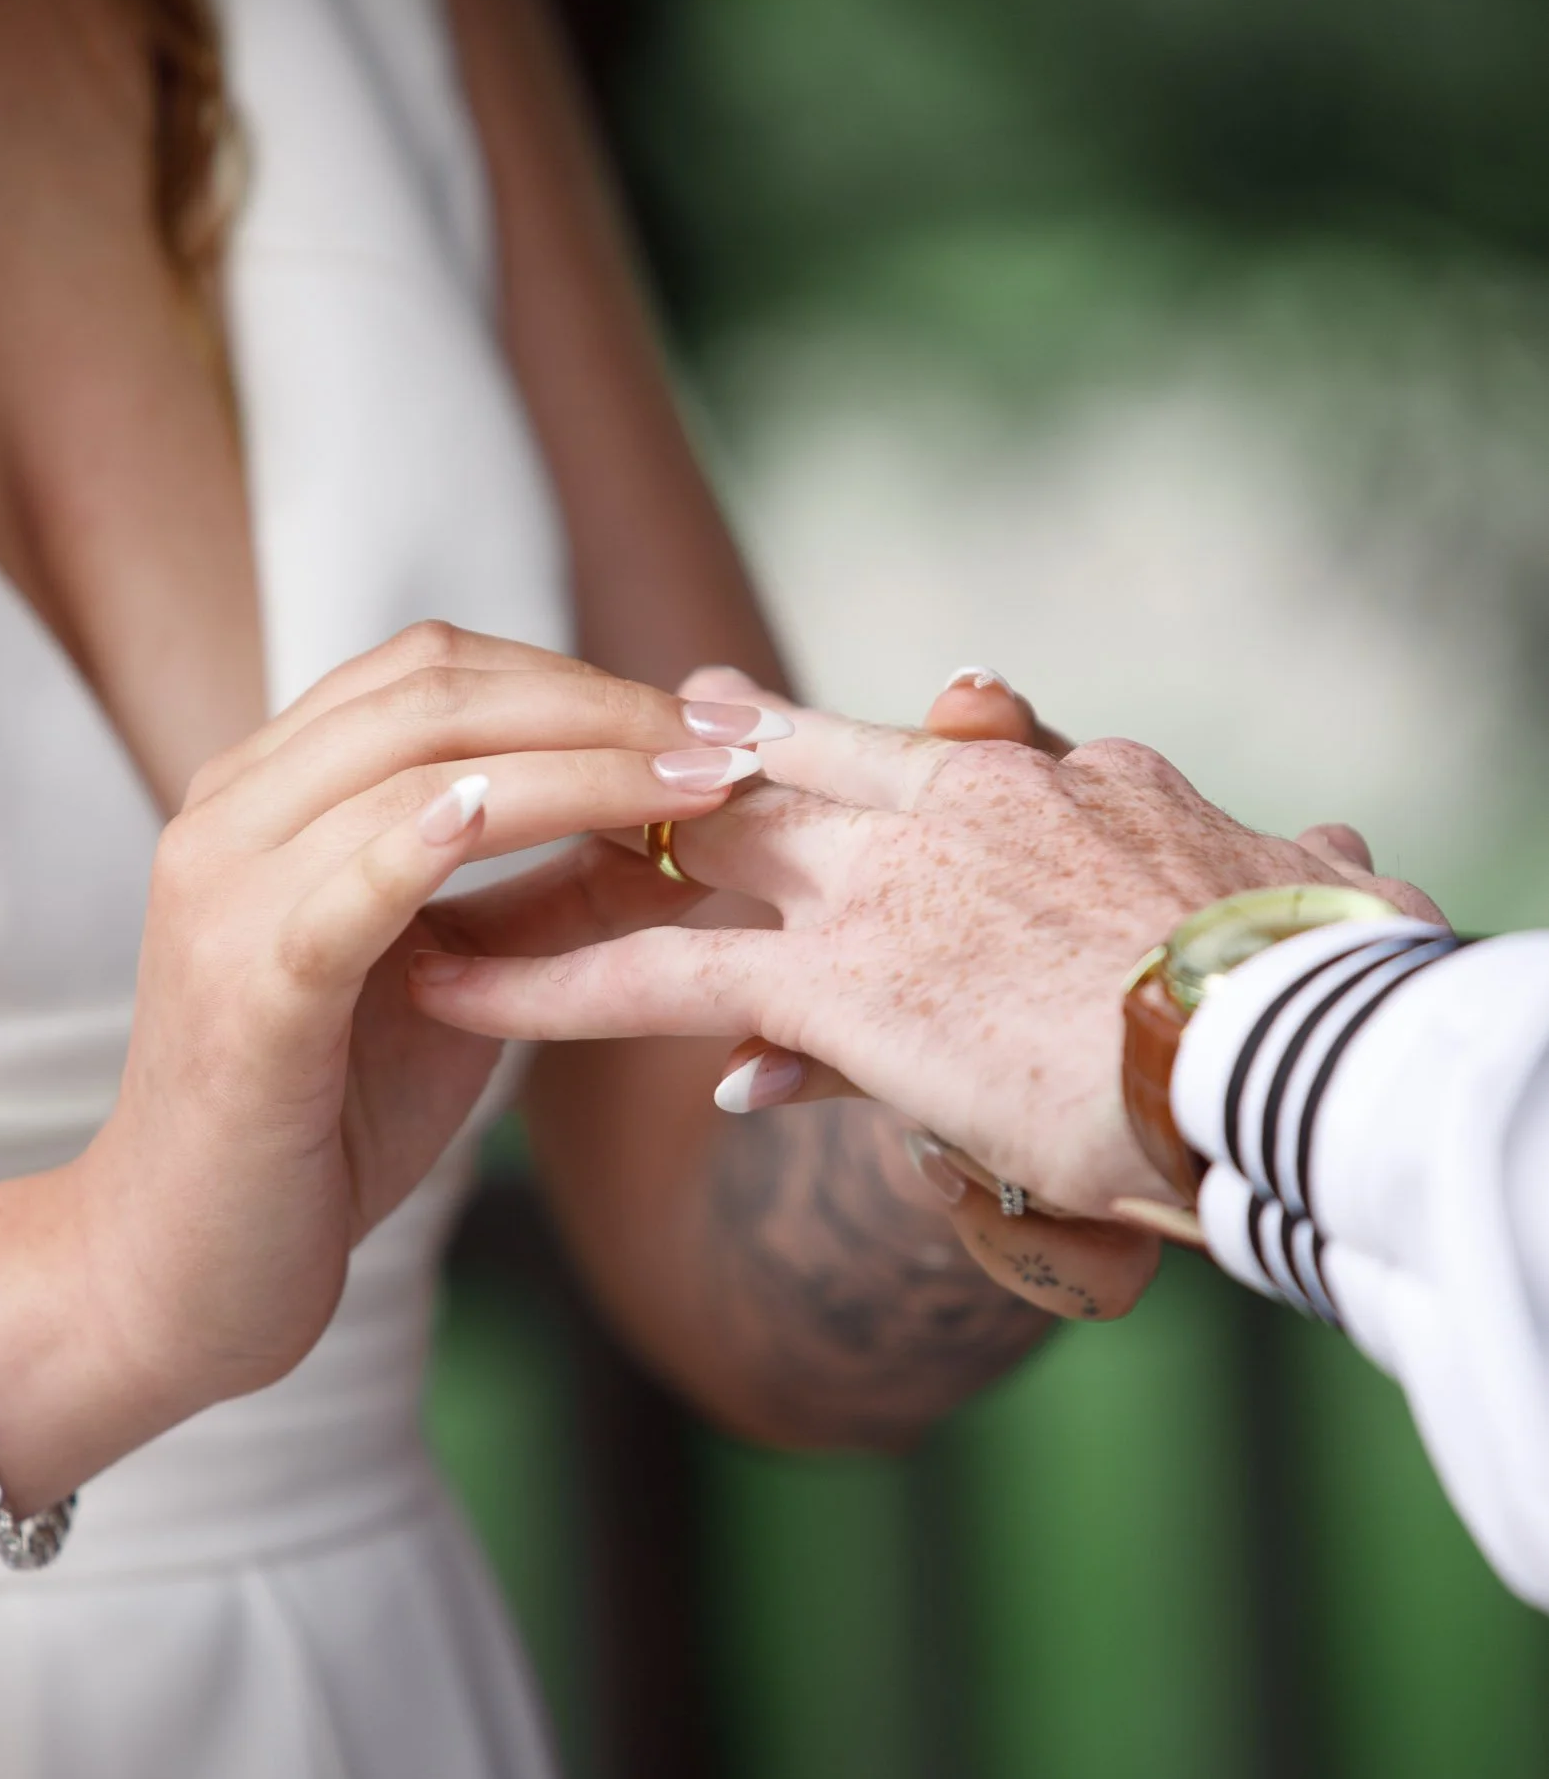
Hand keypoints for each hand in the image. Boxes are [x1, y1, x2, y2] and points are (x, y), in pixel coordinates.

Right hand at [67, 623, 775, 1418]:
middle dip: (602, 705)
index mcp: (267, 792)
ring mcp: (224, 891)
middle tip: (734, 739)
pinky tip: (526, 812)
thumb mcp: (456, 984)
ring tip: (703, 788)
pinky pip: (355, 884)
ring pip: (416, 770)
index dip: (579, 677)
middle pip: (432, 691)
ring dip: (581, 766)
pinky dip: (442, 836)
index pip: (432, 672)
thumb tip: (679, 826)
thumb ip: (544, 897)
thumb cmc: (322, 1125)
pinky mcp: (246, 986)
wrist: (186, 1272)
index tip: (709, 716)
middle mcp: (229, 813)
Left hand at [408, 703, 1440, 1229]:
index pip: (907, 762)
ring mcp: (888, 882)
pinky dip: (547, 979)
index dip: (814, 759)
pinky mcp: (841, 981)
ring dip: (567, 854)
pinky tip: (453, 985)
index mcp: (1056, 785)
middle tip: (570, 746)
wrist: (1303, 1038)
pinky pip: (655, 971)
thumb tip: (1324, 838)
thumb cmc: (1321, 986)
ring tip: (456, 856)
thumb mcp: (1285, 895)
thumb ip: (1258, 861)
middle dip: (661, 765)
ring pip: (683, 848)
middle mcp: (951, 804)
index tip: (745, 740)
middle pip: (769, 768)